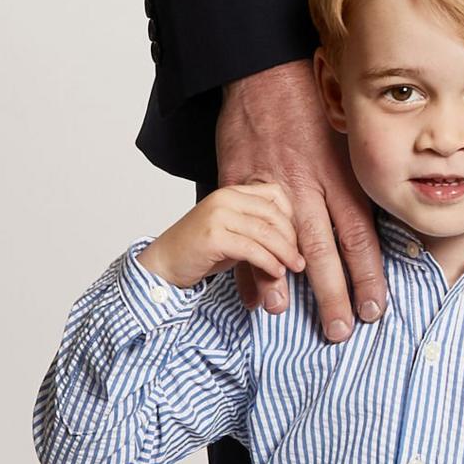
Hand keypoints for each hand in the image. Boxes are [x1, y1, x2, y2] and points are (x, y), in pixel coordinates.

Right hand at [140, 179, 302, 294]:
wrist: (163, 264)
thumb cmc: (200, 251)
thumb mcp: (236, 235)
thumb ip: (261, 233)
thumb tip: (296, 248)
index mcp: (231, 192)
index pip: (275, 194)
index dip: (291, 218)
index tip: (297, 241)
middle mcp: (224, 198)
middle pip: (273, 214)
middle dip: (292, 239)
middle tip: (299, 260)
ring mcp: (217, 215)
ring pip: (265, 232)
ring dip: (284, 253)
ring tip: (293, 268)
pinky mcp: (213, 236)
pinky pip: (252, 248)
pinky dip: (269, 262)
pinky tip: (276, 272)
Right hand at [215, 60, 385, 344]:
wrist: (264, 69)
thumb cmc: (311, 105)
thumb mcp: (346, 137)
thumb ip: (357, 180)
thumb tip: (383, 220)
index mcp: (340, 174)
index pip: (361, 235)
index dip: (370, 274)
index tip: (378, 308)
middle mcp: (308, 184)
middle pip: (327, 249)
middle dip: (336, 294)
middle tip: (343, 331)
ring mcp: (271, 184)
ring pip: (286, 243)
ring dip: (291, 287)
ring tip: (292, 321)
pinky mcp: (238, 181)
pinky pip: (242, 230)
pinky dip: (247, 266)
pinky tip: (253, 295)